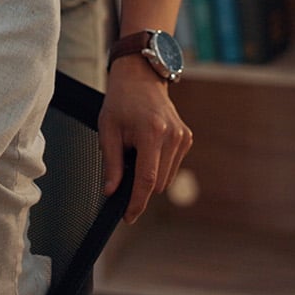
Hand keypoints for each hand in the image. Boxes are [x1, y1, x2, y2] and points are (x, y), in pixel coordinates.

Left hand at [98, 57, 193, 220]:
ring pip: (166, 178)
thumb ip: (111, 163)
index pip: (147, 179)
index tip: (128, 217)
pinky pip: (171, 166)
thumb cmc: (120, 102)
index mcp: (152, 133)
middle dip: (138, 184)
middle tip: (122, 163)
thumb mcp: (107, 130)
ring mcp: (183, 138)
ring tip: (134, 148)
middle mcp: (173, 137)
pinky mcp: (187, 139)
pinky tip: (146, 146)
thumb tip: (111, 191)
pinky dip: (157, 165)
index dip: (137, 202)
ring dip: (149, 174)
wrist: (139, 78)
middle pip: (157, 183)